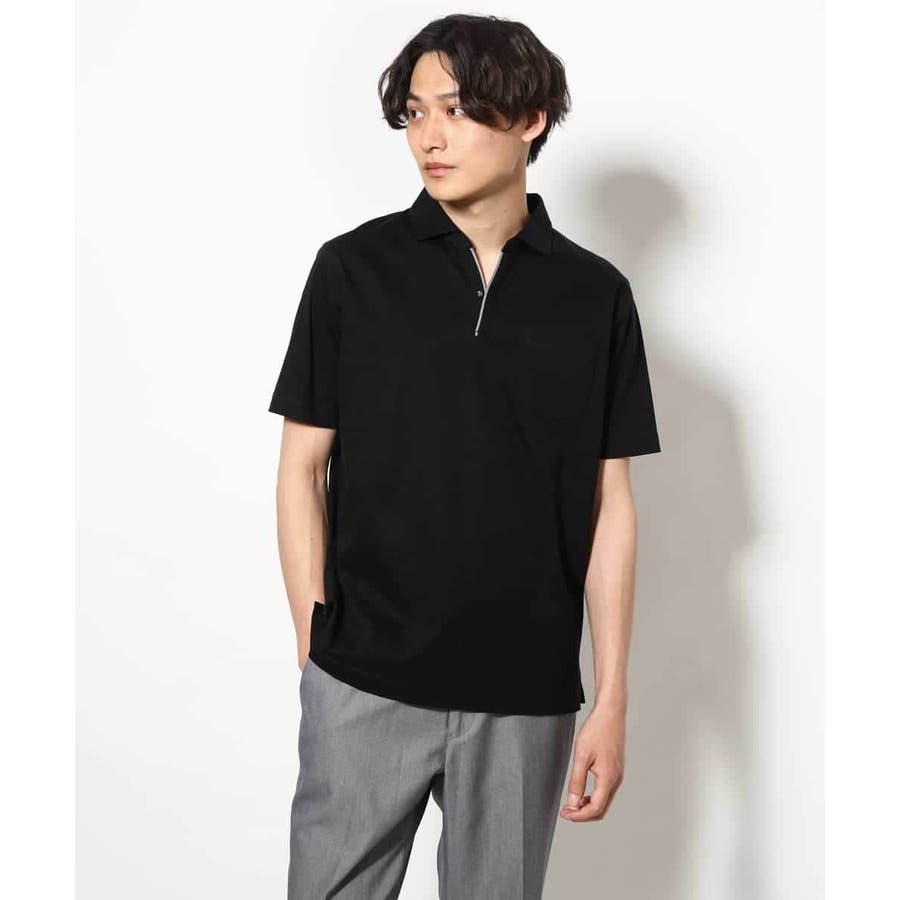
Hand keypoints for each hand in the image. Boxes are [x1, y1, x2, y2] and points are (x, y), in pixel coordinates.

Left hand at [559, 701, 624, 821]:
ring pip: (604, 801)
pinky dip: (594, 797)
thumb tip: (573, 802)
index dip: (579, 816)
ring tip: (572, 803)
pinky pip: (606, 791)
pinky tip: (582, 792)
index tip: (564, 814)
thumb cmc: (597, 730)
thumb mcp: (582, 756)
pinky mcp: (616, 769)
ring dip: (588, 806)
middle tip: (566, 812)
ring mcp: (618, 774)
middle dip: (583, 814)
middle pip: (601, 809)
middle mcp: (616, 779)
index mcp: (608, 778)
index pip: (595, 808)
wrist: (611, 713)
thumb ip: (577, 781)